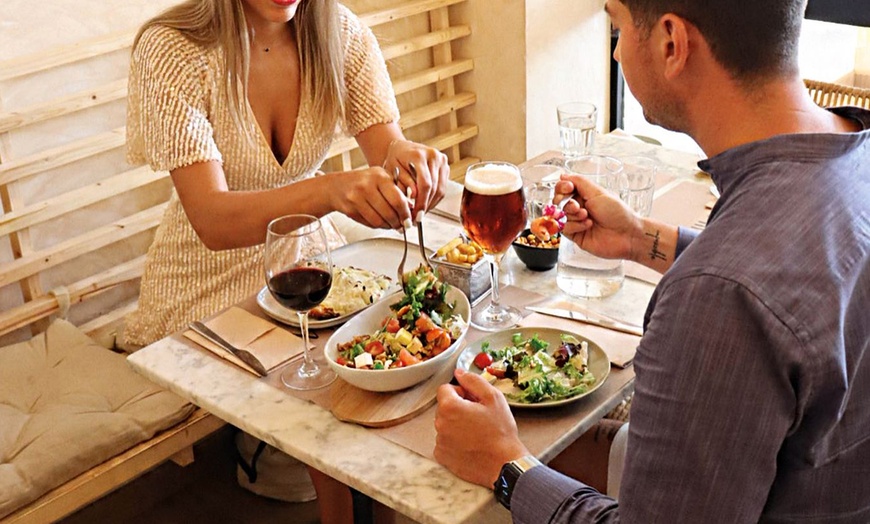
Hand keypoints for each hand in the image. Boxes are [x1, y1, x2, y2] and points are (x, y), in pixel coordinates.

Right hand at [329, 166, 411, 229]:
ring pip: (379, 220)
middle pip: (390, 212)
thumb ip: (397, 192)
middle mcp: (367, 185)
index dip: (406, 213)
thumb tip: (411, 209)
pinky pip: (370, 223)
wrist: (336, 186)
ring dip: (389, 226)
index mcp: (379, 176)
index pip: (398, 199)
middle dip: (399, 222)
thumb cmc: (362, 183)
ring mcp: (357, 197)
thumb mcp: (381, 180)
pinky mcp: (350, 208)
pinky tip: (381, 222)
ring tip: (392, 225)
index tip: (410, 219)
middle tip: (403, 226)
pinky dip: (378, 226)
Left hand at [384, 140, 448, 220]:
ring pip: (441, 189)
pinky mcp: (445, 166)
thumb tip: (414, 198)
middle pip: (435, 188)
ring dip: (431, 203)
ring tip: (421, 212)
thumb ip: (403, 184)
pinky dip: (434, 198)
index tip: (416, 214)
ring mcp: (442, 160)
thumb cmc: (395, 159)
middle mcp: (434, 156)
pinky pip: (443, 187)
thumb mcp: (393, 171)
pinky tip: (426, 204)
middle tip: (418, 217)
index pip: (425, 184)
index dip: (422, 202)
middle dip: (426, 205)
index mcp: (419, 155)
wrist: (402, 148)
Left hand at [434, 369, 528, 486]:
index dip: (461, 392)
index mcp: (450, 407)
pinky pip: (444, 442)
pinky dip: (454, 441)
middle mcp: (440, 424)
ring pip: (445, 424)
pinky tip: (471, 444)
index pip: (445, 389)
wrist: (504, 464)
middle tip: (478, 417)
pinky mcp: (442, 457)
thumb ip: (473, 381)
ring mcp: (440, 442)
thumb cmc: (500, 432)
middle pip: (444, 407)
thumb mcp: (493, 398)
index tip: (473, 401)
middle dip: (458, 408)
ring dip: (456, 425)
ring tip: (476, 432)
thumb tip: (459, 373)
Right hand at [555, 173, 641, 259]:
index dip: (562, 187)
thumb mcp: (598, 192)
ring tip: (587, 216)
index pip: (563, 188)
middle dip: (566, 203)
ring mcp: (576, 221)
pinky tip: (588, 225)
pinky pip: (564, 229)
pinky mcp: (575, 235)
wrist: (627, 234)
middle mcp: (578, 207)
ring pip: (559, 216)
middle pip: (558, 202)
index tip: (568, 188)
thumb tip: (563, 175)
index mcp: (583, 195)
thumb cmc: (618, 212)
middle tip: (578, 206)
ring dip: (572, 215)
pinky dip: (575, 226)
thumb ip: (579, 182)